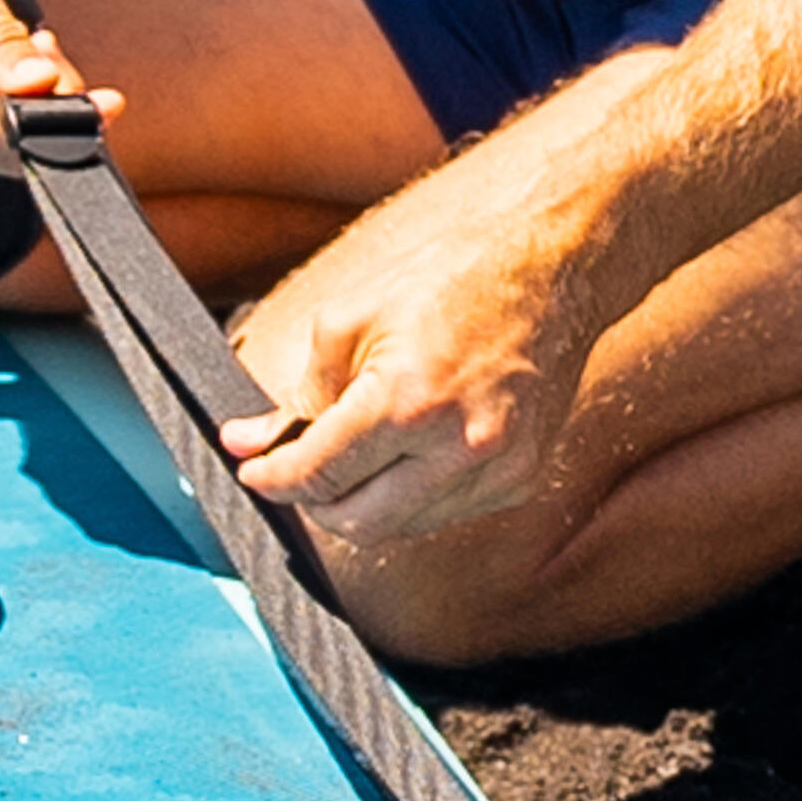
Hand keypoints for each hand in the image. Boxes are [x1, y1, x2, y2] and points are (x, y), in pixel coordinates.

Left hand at [226, 159, 599, 557]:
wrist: (552, 272)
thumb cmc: (449, 283)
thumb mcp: (351, 319)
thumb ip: (299, 392)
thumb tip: (249, 442)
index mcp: (408, 403)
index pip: (319, 474)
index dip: (273, 478)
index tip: (252, 471)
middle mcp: (458, 448)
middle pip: (356, 522)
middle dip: (314, 500)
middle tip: (297, 465)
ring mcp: (497, 470)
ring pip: (399, 528)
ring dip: (362, 501)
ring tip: (355, 452)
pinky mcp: (521, 479)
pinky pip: (443, 514)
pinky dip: (410, 497)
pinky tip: (407, 454)